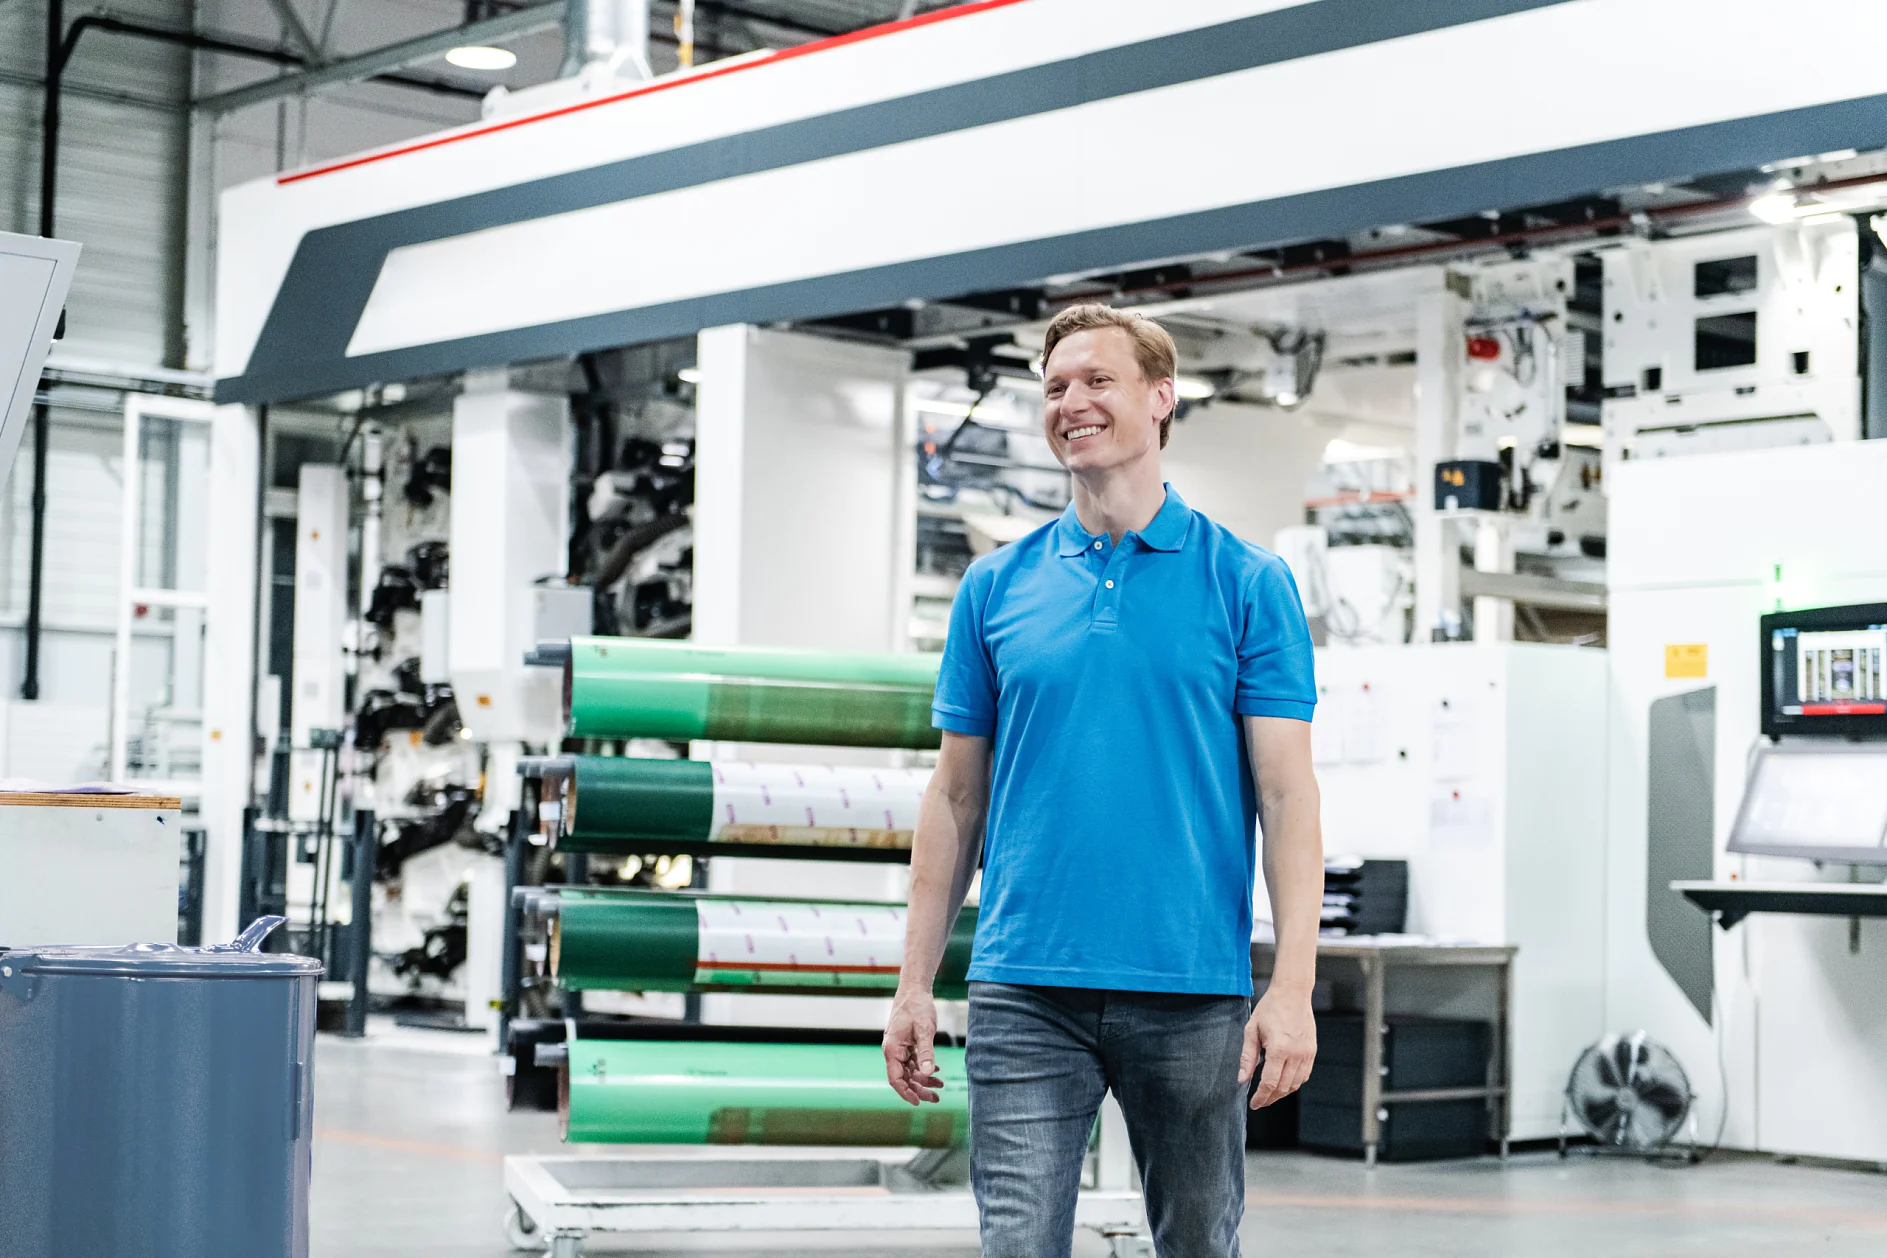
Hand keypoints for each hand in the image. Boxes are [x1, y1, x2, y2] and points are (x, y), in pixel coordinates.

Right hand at [883, 987, 944, 1105]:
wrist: (914, 989)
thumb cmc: (917, 1006)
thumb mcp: (924, 1030)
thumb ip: (926, 1052)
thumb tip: (928, 1073)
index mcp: (892, 1049)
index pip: (895, 1079)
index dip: (906, 1093)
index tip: (919, 1102)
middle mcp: (893, 1051)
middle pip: (904, 1078)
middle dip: (919, 1089)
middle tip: (937, 1098)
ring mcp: (899, 1048)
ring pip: (910, 1071)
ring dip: (924, 1080)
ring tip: (940, 1086)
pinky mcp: (906, 1044)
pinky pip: (913, 1062)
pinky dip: (924, 1068)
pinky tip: (936, 1070)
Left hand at [1239, 985, 1315, 1109]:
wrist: (1293, 993)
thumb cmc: (1270, 1009)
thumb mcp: (1252, 1030)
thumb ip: (1247, 1057)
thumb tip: (1242, 1080)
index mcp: (1279, 1049)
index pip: (1270, 1083)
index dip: (1261, 1097)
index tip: (1254, 1104)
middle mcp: (1296, 1054)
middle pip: (1283, 1088)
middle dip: (1270, 1098)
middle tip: (1259, 1102)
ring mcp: (1307, 1054)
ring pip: (1295, 1084)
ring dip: (1282, 1093)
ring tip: (1269, 1094)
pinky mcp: (1312, 1052)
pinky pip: (1304, 1076)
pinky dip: (1293, 1083)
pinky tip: (1283, 1082)